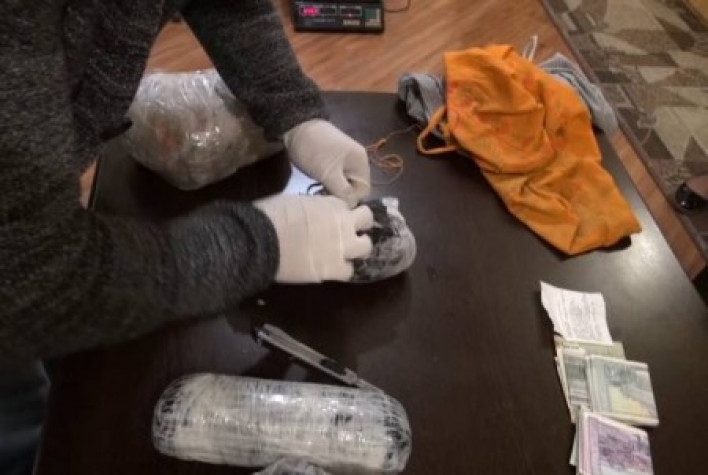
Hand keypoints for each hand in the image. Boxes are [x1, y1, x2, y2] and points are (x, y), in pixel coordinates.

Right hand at [254, 195, 373, 282]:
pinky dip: (342, 269)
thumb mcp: (297, 200)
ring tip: (344, 252)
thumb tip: (312, 215)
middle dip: (360, 225)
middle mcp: (344, 223)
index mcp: (332, 203)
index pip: (347, 205)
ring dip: (357, 248)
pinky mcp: (334, 269)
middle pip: (367, 220)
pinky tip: (331, 268)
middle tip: (348, 232)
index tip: (334, 217)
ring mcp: (342, 247)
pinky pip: (348, 271)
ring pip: (365, 247)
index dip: (341, 212)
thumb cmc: (273, 214)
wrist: (263, 239)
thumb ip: (313, 207)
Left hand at [284, 119, 370, 207]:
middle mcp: (356, 161)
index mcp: (360, 162)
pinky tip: (317, 185)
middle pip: (354, 187)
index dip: (352, 200)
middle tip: (324, 198)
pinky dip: (328, 183)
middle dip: (341, 195)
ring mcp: (344, 160)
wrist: (295, 126)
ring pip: (343, 183)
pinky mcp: (332, 160)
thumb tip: (352, 206)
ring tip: (319, 192)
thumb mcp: (329, 173)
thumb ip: (343, 191)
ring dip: (333, 190)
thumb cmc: (315, 150)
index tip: (334, 203)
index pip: (364, 190)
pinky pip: (335, 177)